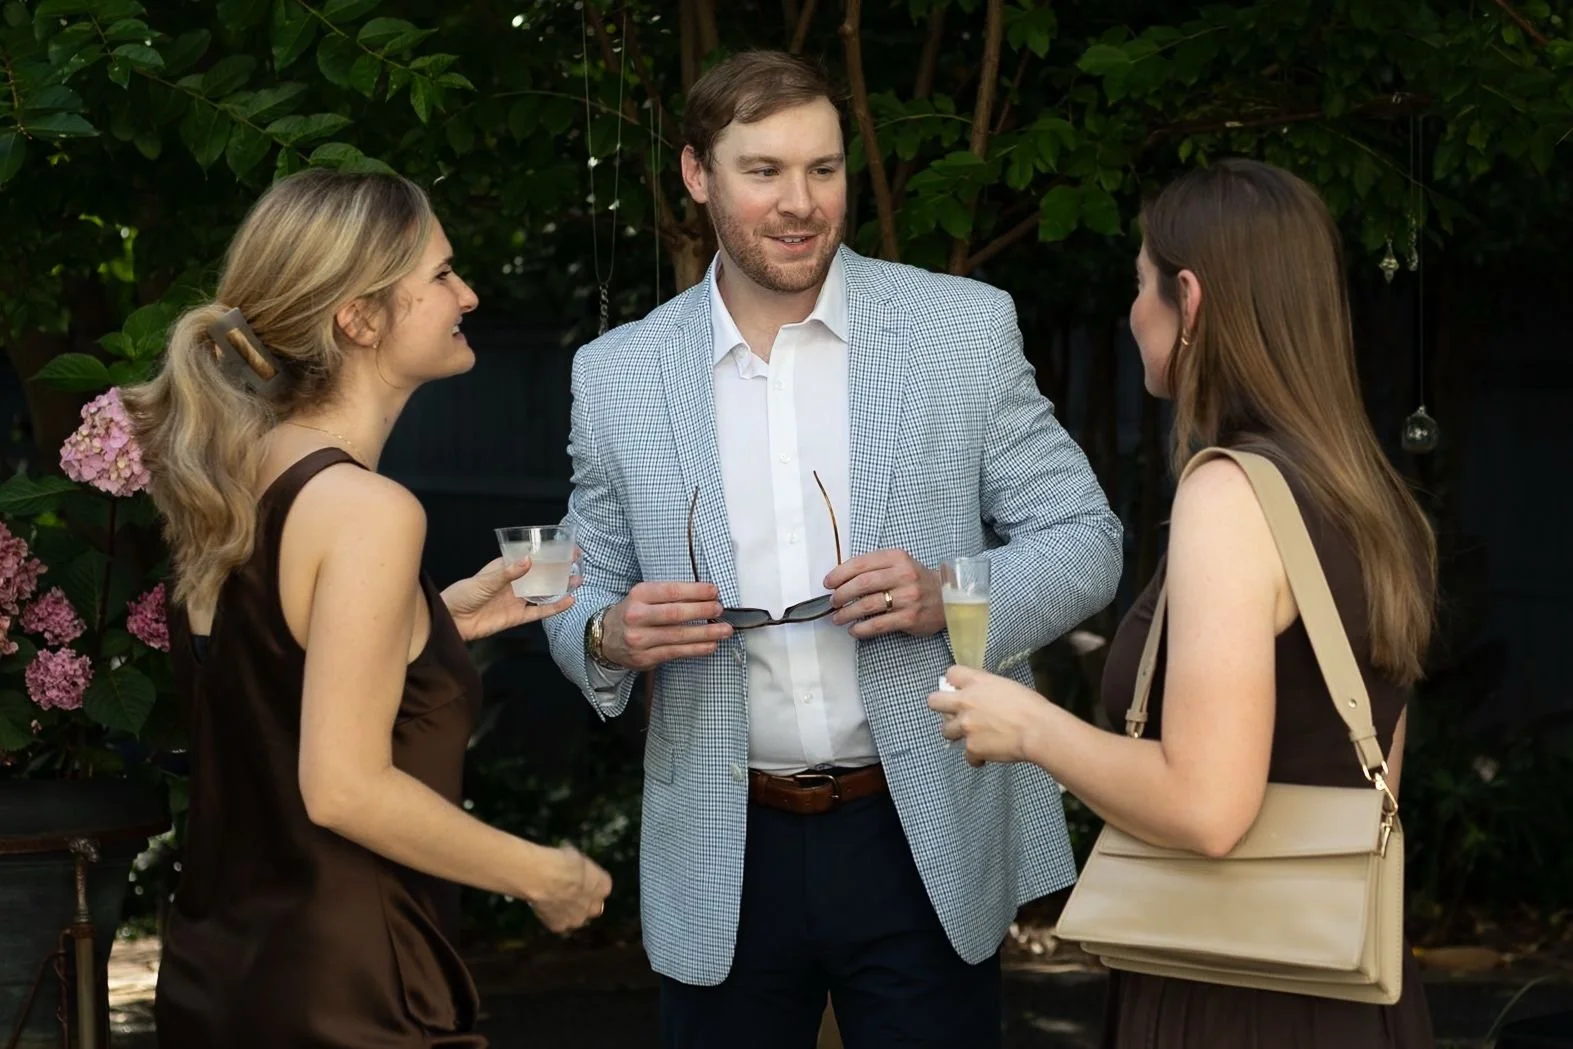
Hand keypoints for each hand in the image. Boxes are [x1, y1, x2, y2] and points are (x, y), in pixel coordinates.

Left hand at [442, 557, 575, 641]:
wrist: (451, 621)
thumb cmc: (463, 594)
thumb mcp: (485, 580)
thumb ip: (508, 572)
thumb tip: (530, 560)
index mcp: (505, 568)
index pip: (530, 557)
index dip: (547, 553)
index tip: (564, 548)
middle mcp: (514, 583)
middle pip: (541, 574)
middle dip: (558, 569)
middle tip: (577, 562)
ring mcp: (517, 600)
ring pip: (544, 592)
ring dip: (560, 587)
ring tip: (577, 580)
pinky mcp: (518, 617)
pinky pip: (539, 611)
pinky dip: (554, 607)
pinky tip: (568, 601)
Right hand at [525, 844, 612, 934]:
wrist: (542, 878)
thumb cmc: (562, 861)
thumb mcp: (576, 856)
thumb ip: (580, 869)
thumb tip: (574, 866)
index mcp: (603, 886)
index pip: (603, 886)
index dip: (591, 883)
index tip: (581, 879)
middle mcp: (594, 906)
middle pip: (592, 907)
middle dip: (585, 902)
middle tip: (571, 894)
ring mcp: (577, 919)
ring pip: (576, 918)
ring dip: (570, 912)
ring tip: (555, 902)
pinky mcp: (559, 926)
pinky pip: (558, 923)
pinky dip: (552, 917)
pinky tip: (544, 908)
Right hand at [603, 581, 732, 669]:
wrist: (606, 638)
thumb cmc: (633, 613)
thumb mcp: (644, 596)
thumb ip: (669, 595)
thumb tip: (706, 596)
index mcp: (639, 595)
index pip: (672, 591)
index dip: (696, 591)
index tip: (714, 591)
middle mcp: (637, 616)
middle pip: (676, 614)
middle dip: (702, 611)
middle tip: (720, 609)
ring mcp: (640, 639)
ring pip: (679, 636)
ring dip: (706, 633)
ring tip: (725, 630)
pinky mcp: (646, 657)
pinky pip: (676, 652)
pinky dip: (697, 649)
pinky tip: (711, 645)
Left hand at [824, 549, 944, 639]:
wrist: (947, 597)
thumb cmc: (916, 580)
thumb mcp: (899, 564)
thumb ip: (874, 567)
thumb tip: (841, 579)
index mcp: (897, 558)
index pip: (861, 564)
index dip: (839, 574)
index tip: (828, 583)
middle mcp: (903, 575)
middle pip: (862, 584)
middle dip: (841, 594)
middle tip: (832, 602)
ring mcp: (908, 597)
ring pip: (868, 605)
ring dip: (847, 613)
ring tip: (838, 617)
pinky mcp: (910, 618)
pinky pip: (879, 624)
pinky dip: (862, 629)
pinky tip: (854, 630)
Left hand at [927, 664, 1047, 767]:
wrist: (1037, 730)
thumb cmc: (1030, 706)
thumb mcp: (1007, 686)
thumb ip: (987, 687)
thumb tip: (981, 694)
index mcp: (976, 683)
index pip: (951, 674)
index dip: (953, 681)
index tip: (958, 688)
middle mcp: (965, 703)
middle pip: (934, 701)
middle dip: (941, 707)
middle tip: (951, 713)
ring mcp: (966, 726)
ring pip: (945, 731)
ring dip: (957, 734)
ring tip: (972, 736)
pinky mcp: (972, 747)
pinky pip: (966, 755)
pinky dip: (976, 757)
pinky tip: (987, 754)